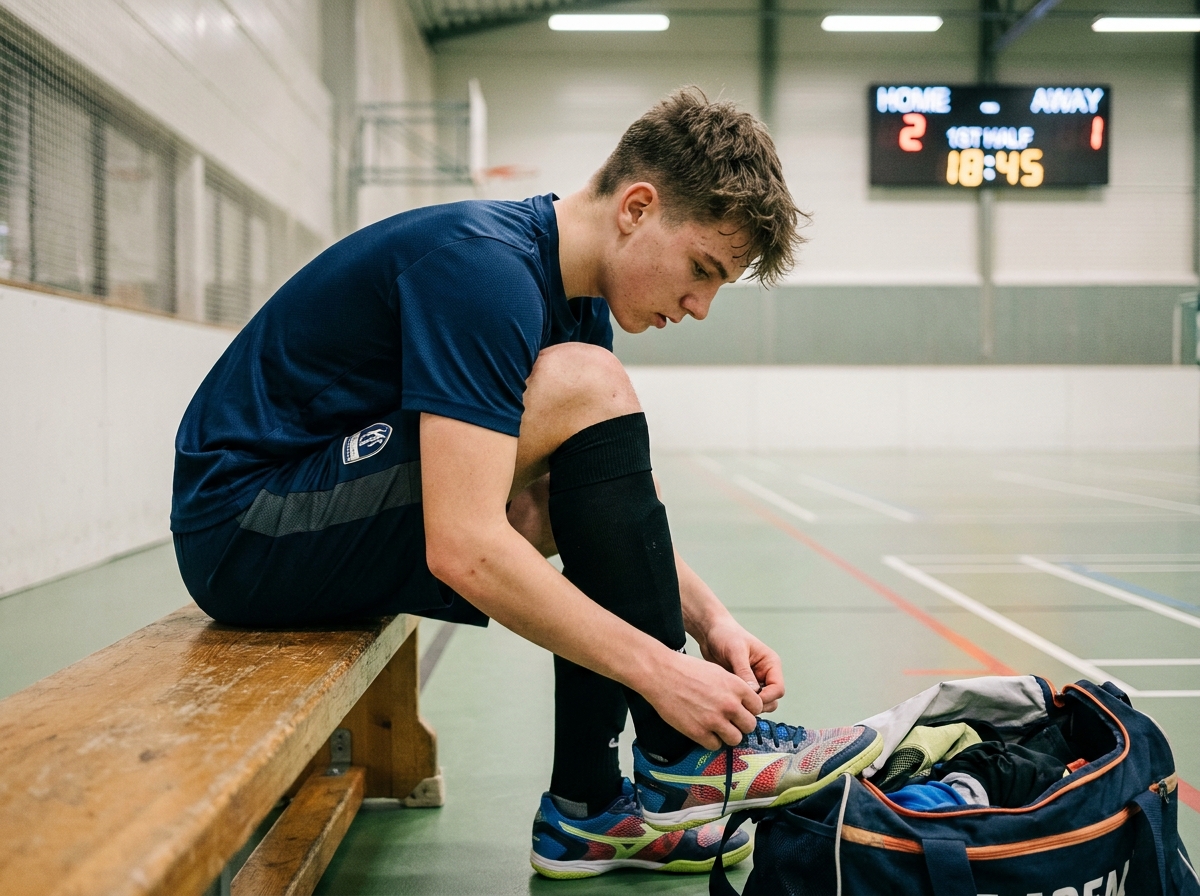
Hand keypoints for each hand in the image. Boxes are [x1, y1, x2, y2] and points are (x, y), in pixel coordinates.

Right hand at [641, 651, 763, 749]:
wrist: (661, 674)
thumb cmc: (687, 670)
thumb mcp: (718, 672)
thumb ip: (734, 688)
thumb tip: (742, 704)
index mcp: (736, 687)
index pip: (757, 707)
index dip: (749, 709)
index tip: (741, 710)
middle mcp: (729, 705)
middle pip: (750, 726)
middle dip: (741, 724)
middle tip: (730, 721)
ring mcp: (714, 720)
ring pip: (736, 739)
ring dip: (728, 735)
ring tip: (717, 728)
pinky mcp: (699, 732)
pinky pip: (715, 745)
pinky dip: (711, 740)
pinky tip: (703, 730)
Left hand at [694, 615, 784, 713]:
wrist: (710, 632)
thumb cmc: (725, 635)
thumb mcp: (735, 651)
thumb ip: (744, 672)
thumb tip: (753, 693)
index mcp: (770, 663)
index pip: (778, 689)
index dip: (766, 698)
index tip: (748, 700)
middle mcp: (765, 674)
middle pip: (771, 700)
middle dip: (758, 705)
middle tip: (739, 705)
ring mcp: (754, 681)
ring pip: (759, 703)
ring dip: (748, 705)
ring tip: (732, 701)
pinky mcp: (742, 685)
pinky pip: (745, 700)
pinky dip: (739, 702)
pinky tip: (726, 699)